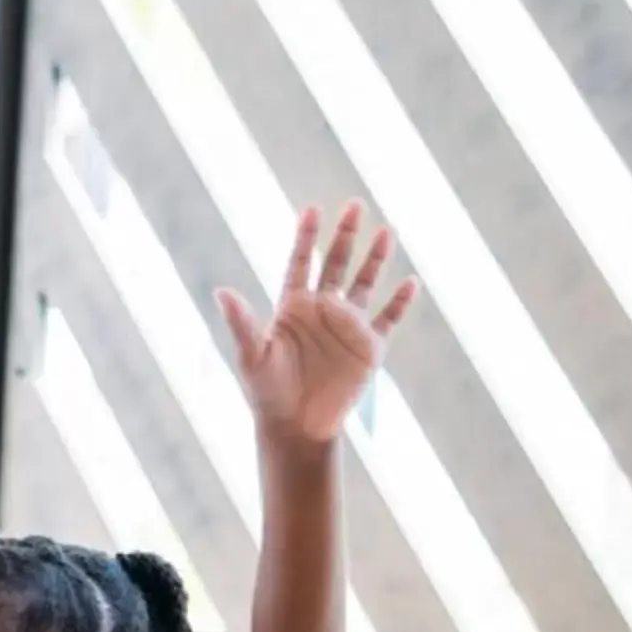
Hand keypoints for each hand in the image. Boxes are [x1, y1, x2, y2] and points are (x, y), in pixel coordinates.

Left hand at [217, 203, 415, 448]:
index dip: (306, 237)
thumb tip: (220, 291)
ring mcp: (347, 326)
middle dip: (345, 235)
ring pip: (366, 283)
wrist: (295, 426)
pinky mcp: (369, 347)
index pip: (301, 263)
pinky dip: (400, 302)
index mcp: (293, 307)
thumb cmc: (267, 392)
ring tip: (386, 232)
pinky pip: (389, 319)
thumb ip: (242, 323)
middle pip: (336, 264)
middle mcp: (322, 310)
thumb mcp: (252, 356)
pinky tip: (411, 282)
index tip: (312, 209)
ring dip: (375, 259)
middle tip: (354, 205)